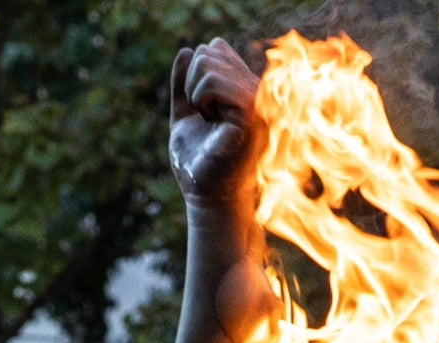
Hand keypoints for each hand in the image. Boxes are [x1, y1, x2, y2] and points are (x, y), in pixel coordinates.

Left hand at [169, 40, 265, 211]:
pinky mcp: (249, 111)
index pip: (215, 49)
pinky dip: (200, 98)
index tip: (200, 109)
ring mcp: (256, 98)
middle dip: (191, 82)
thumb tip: (186, 50)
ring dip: (194, 93)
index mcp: (243, 88)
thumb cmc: (199, 163)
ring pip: (210, 63)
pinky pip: (215, 82)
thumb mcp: (185, 117)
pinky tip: (208, 119)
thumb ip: (183, 86)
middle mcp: (254, 89)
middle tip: (202, 116)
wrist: (207, 196)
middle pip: (210, 51)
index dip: (194, 75)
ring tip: (207, 120)